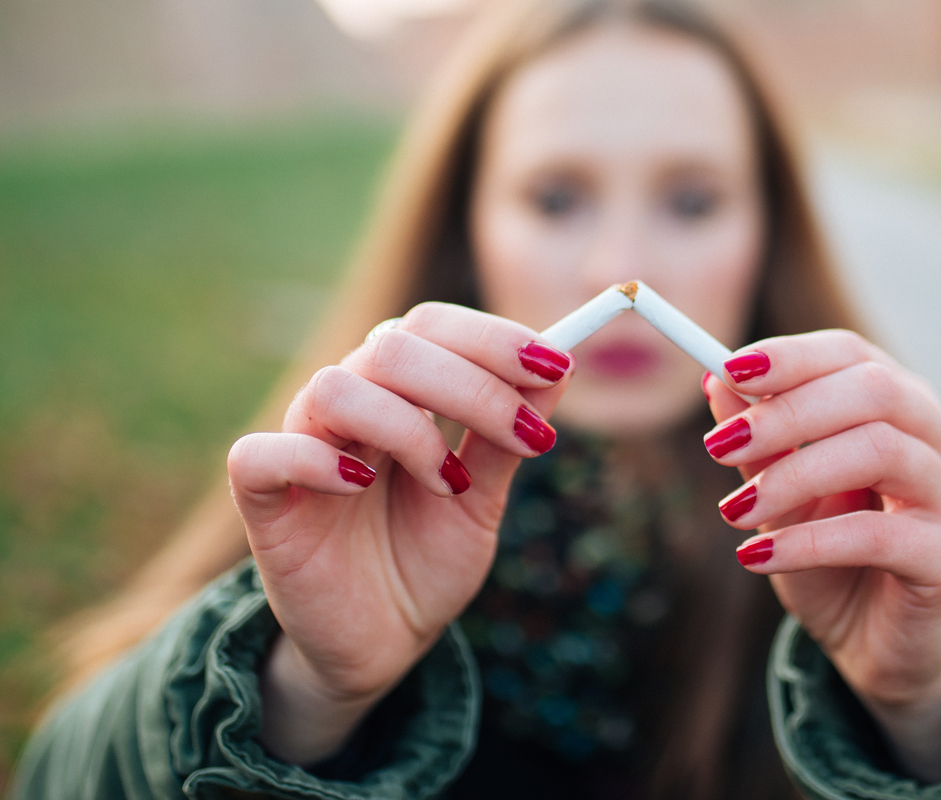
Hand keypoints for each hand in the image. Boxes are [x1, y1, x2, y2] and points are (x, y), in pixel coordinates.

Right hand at [226, 303, 573, 763]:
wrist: (385, 644)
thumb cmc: (427, 562)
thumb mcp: (483, 498)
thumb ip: (507, 436)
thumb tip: (559, 367)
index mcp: (398, 394)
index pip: (432, 326)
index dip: (493, 338)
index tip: (555, 366)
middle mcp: (348, 407)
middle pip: (393, 345)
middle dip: (473, 386)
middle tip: (526, 439)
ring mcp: (300, 448)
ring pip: (336, 388)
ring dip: (409, 429)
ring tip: (447, 484)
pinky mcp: (262, 501)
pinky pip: (261, 455)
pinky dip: (315, 460)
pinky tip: (361, 485)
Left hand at [701, 330, 940, 781]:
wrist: (870, 644)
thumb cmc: (827, 556)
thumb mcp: (779, 493)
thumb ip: (758, 440)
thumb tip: (715, 378)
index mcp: (901, 406)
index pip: (852, 354)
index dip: (791, 357)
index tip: (727, 369)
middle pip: (874, 390)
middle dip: (788, 413)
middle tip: (719, 446)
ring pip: (882, 450)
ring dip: (794, 475)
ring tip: (733, 511)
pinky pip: (878, 533)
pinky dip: (809, 541)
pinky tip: (757, 556)